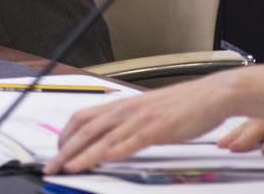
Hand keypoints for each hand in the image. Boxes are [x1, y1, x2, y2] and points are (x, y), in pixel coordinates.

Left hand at [46, 75, 235, 174]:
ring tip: (69, 168)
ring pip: (105, 137)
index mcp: (121, 106)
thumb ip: (126, 124)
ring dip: (84, 154)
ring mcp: (141, 118)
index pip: (82, 118)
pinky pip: (134, 140)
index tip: (56, 152)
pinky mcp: (159, 128)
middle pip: (86, 129)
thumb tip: (107, 139)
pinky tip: (106, 158)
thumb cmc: (180, 105)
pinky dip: (118, 149)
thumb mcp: (146, 113)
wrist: (210, 95)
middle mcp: (126, 110)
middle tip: (52, 167)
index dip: (65, 136)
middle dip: (66, 150)